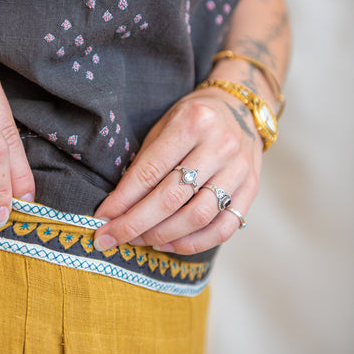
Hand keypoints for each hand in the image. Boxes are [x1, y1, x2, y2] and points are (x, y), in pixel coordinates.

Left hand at [94, 87, 262, 254]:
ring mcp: (238, 169)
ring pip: (198, 216)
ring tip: (139, 240)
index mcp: (192, 123)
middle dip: (136, 223)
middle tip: (112, 238)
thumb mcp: (164, 125)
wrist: (240, 108)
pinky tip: (169, 244)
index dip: (123, 200)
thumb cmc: (193, 118)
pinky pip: (224, 227)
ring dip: (163, 235)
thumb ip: (146, 162)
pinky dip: (194, 243)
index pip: (150, 171)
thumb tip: (117, 206)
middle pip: (172, 198)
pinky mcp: (251, 189)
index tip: (102, 219)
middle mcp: (219, 146)